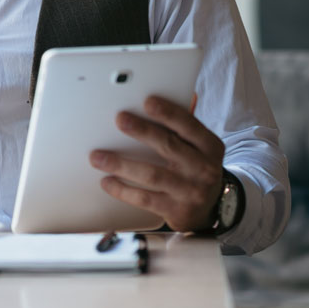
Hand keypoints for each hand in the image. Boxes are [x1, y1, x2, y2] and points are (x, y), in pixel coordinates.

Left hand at [91, 95, 227, 231]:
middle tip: (120, 120)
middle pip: (168, 146)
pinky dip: (123, 190)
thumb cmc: (196, 169)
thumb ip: (185, 126)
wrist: (210, 209)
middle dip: (142, 131)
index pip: (189, 126)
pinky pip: (145, 198)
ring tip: (98, 157)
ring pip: (152, 174)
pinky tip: (107, 181)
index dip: (168, 113)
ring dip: (121, 164)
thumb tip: (178, 96)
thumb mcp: (199, 148)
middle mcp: (204, 169)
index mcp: (210, 147)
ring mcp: (191, 192)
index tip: (148, 102)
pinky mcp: (177, 211)